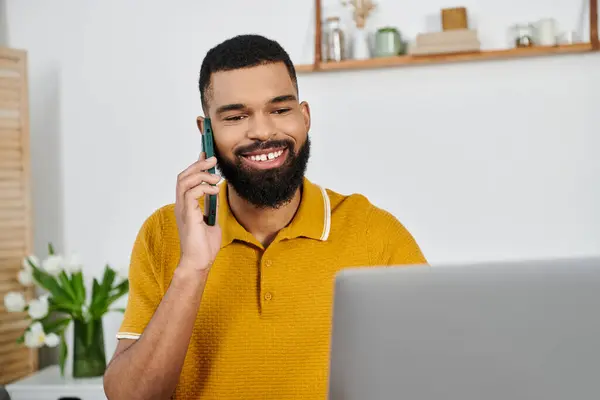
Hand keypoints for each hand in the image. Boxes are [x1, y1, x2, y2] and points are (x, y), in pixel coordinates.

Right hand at [175, 153, 221, 271]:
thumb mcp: (212, 221)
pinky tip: (215, 190)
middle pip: (183, 176)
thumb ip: (211, 207)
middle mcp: (181, 205)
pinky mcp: (187, 215)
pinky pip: (191, 193)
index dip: (196, 165)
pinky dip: (204, 187)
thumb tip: (216, 193)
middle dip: (198, 164)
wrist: (199, 263)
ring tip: (216, 177)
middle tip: (213, 159)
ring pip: (184, 181)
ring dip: (201, 174)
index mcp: (186, 206)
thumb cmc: (204, 246)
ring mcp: (182, 209)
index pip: (187, 179)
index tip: (207, 154)